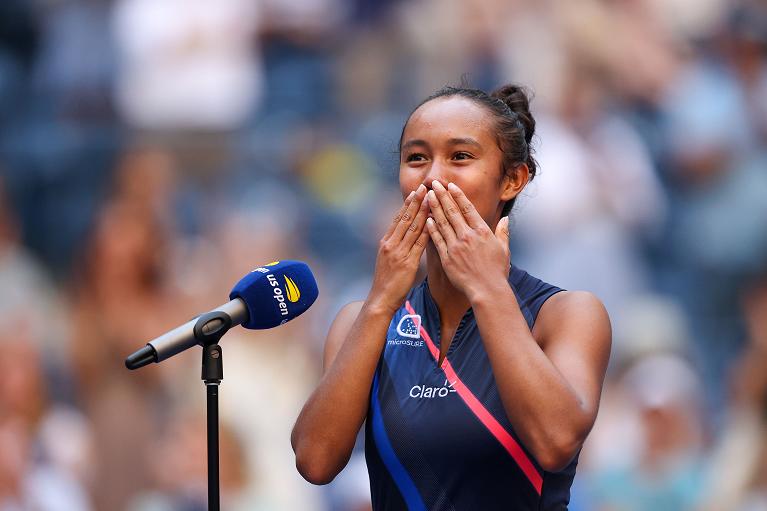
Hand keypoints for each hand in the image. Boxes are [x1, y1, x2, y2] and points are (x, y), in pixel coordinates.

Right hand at [367, 184, 429, 313]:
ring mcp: (398, 252)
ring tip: (431, 198)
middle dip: (415, 202)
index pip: (398, 219)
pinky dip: (426, 231)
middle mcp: (391, 244)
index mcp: (386, 242)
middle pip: (405, 219)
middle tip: (424, 187)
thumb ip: (397, 247)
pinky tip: (433, 221)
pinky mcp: (406, 262)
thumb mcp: (389, 260)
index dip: (407, 204)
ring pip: (412, 228)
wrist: (381, 299)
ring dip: (422, 212)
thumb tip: (406, 236)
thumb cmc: (387, 282)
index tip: (415, 192)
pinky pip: (418, 243)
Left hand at [425, 181, 510, 301]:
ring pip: (442, 222)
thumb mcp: (504, 249)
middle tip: (434, 183)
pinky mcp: (447, 257)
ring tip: (427, 196)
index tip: (450, 185)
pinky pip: (437, 239)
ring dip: (434, 207)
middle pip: (452, 211)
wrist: (487, 290)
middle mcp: (468, 236)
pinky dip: (431, 228)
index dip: (458, 195)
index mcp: (482, 231)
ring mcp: (456, 246)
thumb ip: (503, 232)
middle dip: (442, 195)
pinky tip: (426, 218)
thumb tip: (505, 220)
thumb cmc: (497, 272)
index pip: (467, 208)